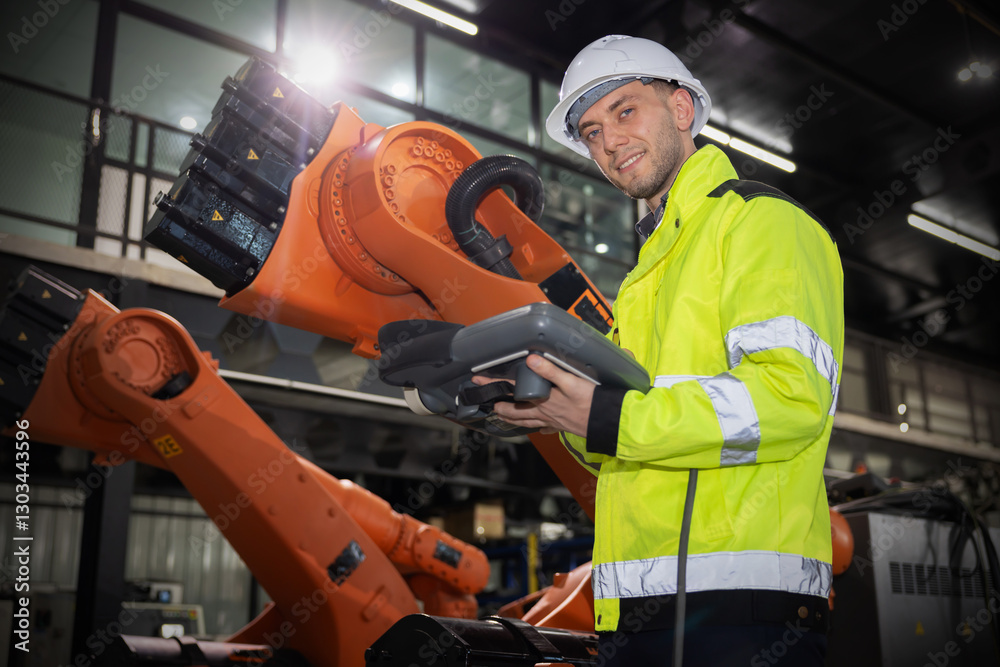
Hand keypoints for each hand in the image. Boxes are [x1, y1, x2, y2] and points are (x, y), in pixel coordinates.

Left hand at [472, 354, 593, 437]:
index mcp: (543, 401)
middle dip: (500, 407)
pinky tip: (538, 427)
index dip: (496, 384)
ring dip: (513, 418)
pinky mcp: (561, 426)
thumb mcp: (571, 381)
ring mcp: (552, 421)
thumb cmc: (591, 401)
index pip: (514, 390)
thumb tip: (530, 361)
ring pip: (527, 421)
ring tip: (502, 416)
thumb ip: (550, 371)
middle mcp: (544, 412)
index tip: (478, 379)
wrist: (607, 422)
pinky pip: (545, 427)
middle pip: (516, 411)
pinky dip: (538, 426)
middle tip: (488, 403)